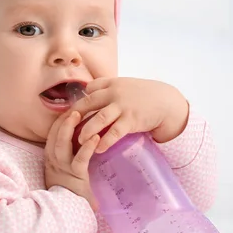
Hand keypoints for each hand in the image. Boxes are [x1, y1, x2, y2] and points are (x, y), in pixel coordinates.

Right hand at [44, 110, 100, 210]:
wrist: (66, 207)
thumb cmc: (68, 186)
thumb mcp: (64, 167)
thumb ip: (71, 152)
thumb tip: (84, 135)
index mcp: (51, 156)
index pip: (52, 134)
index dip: (59, 121)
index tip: (69, 109)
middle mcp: (54, 159)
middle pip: (55, 135)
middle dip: (63, 121)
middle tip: (74, 109)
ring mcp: (63, 167)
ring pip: (62, 143)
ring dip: (69, 128)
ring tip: (79, 115)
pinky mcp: (75, 174)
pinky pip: (80, 158)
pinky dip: (87, 147)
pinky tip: (96, 138)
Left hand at [69, 77, 188, 152]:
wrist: (165, 101)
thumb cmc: (143, 94)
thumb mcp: (124, 85)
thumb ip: (107, 87)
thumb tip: (88, 91)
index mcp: (111, 84)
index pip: (89, 90)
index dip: (78, 102)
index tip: (69, 114)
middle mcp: (114, 93)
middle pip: (89, 103)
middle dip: (75, 116)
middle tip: (66, 128)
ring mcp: (123, 106)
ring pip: (99, 119)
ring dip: (87, 130)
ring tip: (79, 141)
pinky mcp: (131, 120)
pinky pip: (115, 132)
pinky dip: (105, 141)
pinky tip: (98, 149)